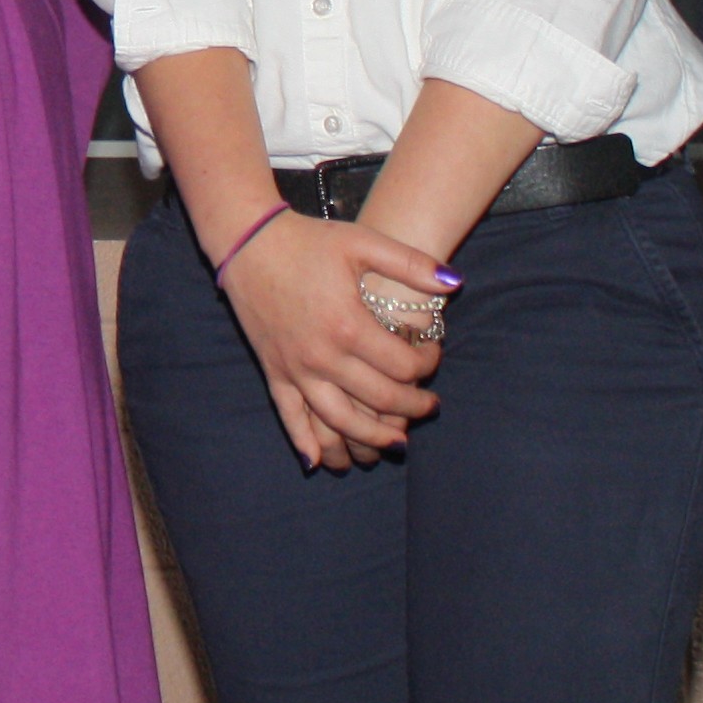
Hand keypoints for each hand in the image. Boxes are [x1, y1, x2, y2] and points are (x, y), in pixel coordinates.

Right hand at [215, 213, 449, 469]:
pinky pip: (289, 416)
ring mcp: (295, 367)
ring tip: (395, 444)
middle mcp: (322, 355)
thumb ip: (411, 263)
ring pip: (338, 420)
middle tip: (430, 406)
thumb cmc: (308, 240)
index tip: (433, 356)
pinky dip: (304, 442)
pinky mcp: (273, 370)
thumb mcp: (362, 242)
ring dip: (370, 439)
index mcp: (348, 325)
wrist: (247, 241)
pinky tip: (319, 462)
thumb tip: (456, 282)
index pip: (402, 365)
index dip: (428, 365)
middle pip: (379, 399)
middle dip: (412, 407)